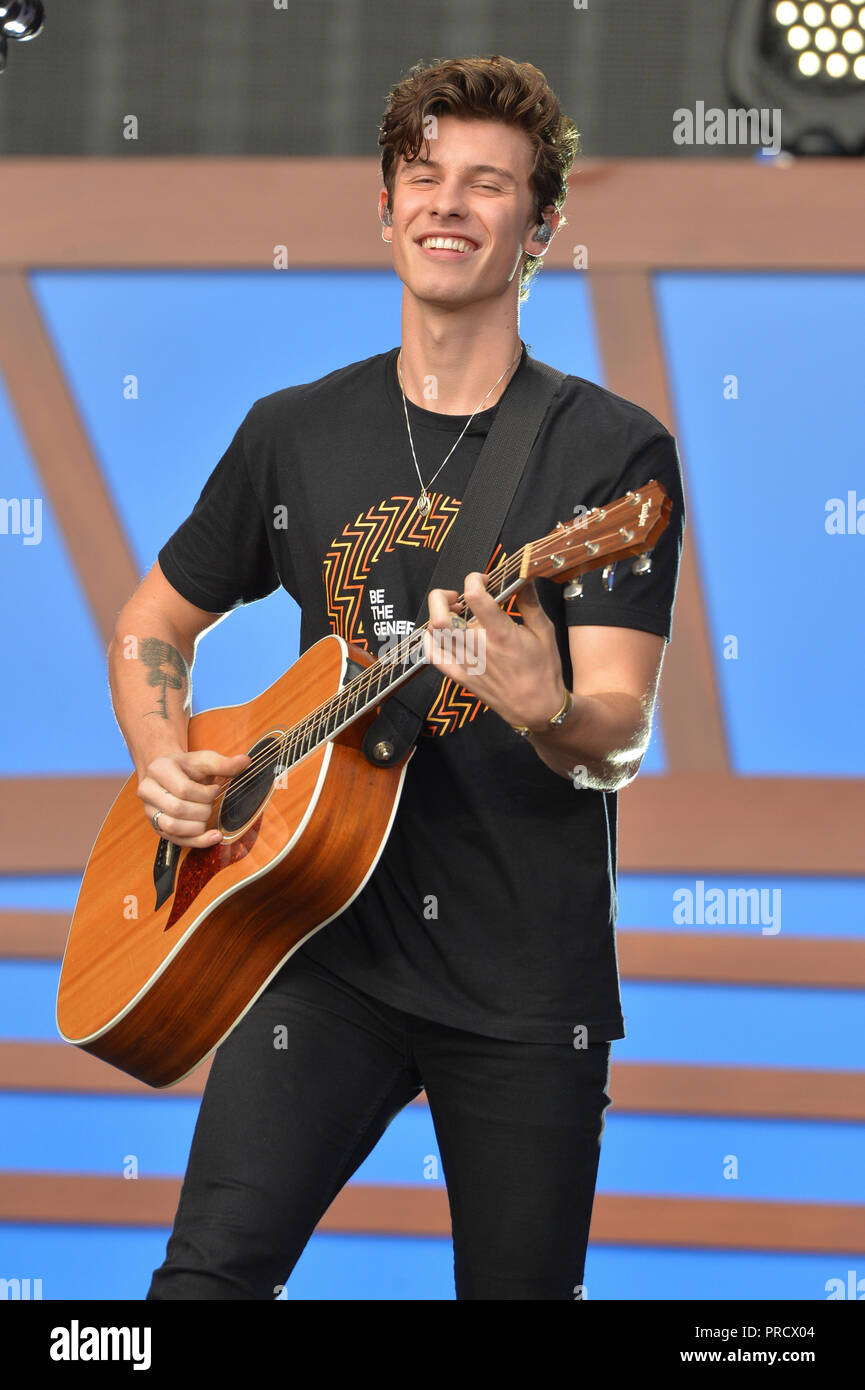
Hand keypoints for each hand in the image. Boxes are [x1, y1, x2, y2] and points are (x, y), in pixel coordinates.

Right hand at [137, 749, 250, 847]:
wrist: (170, 774)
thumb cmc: (187, 767)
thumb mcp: (204, 760)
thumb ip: (223, 763)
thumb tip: (246, 761)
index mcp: (158, 770)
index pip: (183, 789)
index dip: (205, 794)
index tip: (215, 790)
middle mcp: (148, 791)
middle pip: (177, 809)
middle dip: (202, 809)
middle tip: (211, 803)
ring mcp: (150, 811)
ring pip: (173, 827)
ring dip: (198, 825)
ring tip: (207, 815)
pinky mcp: (157, 827)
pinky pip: (176, 841)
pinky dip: (198, 841)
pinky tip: (215, 836)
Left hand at [423, 573, 566, 730]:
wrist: (537, 708)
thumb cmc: (543, 672)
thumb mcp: (545, 632)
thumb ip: (530, 603)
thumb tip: (524, 579)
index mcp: (501, 634)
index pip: (475, 596)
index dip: (474, 580)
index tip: (482, 580)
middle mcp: (479, 647)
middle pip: (441, 616)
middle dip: (442, 597)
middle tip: (456, 596)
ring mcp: (466, 663)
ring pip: (434, 633)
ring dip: (438, 615)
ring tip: (453, 614)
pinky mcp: (460, 676)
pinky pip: (434, 656)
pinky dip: (431, 639)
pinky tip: (441, 633)